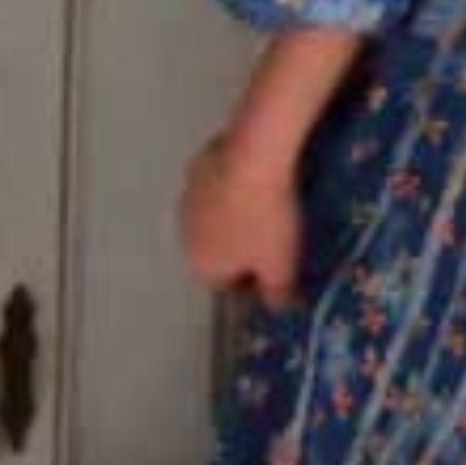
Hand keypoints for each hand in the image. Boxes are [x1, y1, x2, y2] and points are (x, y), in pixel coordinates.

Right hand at [177, 130, 302, 308]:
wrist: (255, 155)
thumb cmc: (266, 219)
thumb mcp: (281, 265)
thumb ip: (277, 293)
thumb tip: (277, 309)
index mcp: (201, 265)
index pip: (225, 286)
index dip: (255, 281)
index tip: (280, 269)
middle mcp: (184, 235)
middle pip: (217, 252)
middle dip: (244, 249)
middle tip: (279, 237)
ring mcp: (186, 198)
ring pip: (215, 218)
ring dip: (236, 218)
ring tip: (271, 205)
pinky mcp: (196, 166)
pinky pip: (217, 187)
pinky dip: (232, 187)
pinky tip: (258, 178)